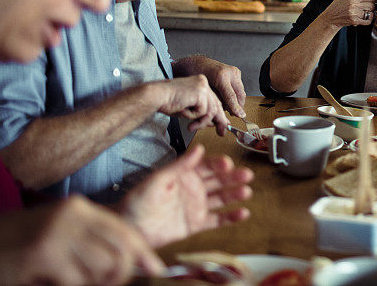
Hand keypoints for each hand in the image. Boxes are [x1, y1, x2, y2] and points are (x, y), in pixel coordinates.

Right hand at [0, 196, 162, 284]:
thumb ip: (91, 240)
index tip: (156, 269)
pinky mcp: (42, 254)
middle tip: (102, 284)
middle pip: (120, 252)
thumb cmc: (17, 244)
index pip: (124, 230)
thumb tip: (131, 260)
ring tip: (67, 280)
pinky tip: (48, 282)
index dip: (143, 252)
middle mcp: (72, 215)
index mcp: (79, 208)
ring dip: (90, 284)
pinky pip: (75, 282)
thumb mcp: (58, 233)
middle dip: (118, 276)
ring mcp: (57, 233)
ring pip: (101, 270)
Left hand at [120, 144, 252, 247]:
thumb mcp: (159, 179)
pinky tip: (243, 213)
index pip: (206, 166)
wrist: (130, 229)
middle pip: (218, 180)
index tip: (227, 164)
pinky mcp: (196, 223)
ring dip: (234, 194)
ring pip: (220, 198)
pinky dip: (230, 217)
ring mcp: (196, 206)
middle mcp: (193, 188)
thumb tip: (199, 148)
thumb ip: (180, 165)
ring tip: (246, 191)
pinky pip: (217, 219)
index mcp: (184, 175)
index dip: (218, 164)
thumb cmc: (138, 201)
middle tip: (246, 175)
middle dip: (232, 177)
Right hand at [156, 75, 228, 134]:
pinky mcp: (200, 93)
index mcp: (200, 83)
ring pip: (211, 110)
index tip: (223, 124)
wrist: (156, 96)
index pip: (214, 101)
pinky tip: (183, 112)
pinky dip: (193, 116)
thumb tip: (214, 123)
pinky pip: (203, 111)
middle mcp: (203, 82)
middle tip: (221, 132)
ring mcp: (203, 86)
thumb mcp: (189, 109)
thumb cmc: (167, 101)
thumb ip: (202, 113)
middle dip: (219, 121)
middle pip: (217, 105)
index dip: (219, 114)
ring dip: (202, 122)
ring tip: (191, 126)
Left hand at [176, 56, 245, 118]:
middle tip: (233, 115)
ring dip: (237, 101)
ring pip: (241, 91)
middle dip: (238, 106)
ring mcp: (234, 71)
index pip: (231, 96)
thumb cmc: (196, 77)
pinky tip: (228, 99)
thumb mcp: (203, 90)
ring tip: (229, 108)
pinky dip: (236, 94)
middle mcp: (230, 72)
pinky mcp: (236, 72)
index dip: (236, 108)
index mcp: (221, 76)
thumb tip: (223, 113)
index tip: (241, 116)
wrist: (197, 63)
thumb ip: (215, 100)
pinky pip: (239, 87)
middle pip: (240, 94)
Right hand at [320, 0, 375, 28]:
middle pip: (372, 4)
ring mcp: (355, 13)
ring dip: (369, 12)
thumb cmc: (339, 5)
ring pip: (371, 12)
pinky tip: (363, 17)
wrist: (331, 17)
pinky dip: (368, 19)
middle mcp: (354, 4)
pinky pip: (368, 21)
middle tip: (367, 6)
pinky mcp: (355, 21)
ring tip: (363, 11)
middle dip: (372, 5)